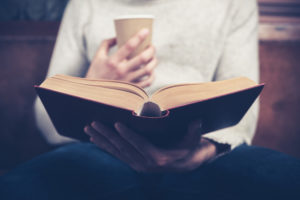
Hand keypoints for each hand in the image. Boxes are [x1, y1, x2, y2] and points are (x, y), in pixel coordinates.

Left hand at [84, 120, 217, 172]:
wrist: (185, 164)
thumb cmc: (188, 147)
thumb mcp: (193, 140)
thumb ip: (194, 131)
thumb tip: (198, 119)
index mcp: (158, 157)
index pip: (140, 144)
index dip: (128, 134)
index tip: (116, 123)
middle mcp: (145, 164)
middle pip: (123, 147)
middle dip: (107, 135)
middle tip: (93, 123)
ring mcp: (137, 165)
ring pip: (116, 152)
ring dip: (101, 140)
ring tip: (88, 129)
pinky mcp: (133, 163)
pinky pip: (116, 154)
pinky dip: (104, 146)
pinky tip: (94, 138)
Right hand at [85, 28, 157, 87]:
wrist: (95, 93)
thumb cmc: (96, 73)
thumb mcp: (98, 56)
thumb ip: (106, 44)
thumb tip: (118, 36)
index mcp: (112, 61)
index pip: (129, 46)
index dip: (139, 36)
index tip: (146, 30)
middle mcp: (121, 71)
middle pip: (143, 58)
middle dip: (151, 49)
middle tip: (152, 46)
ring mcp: (128, 81)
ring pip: (148, 70)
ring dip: (154, 62)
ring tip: (153, 58)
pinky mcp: (132, 89)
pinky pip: (148, 82)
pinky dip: (152, 76)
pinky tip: (151, 71)